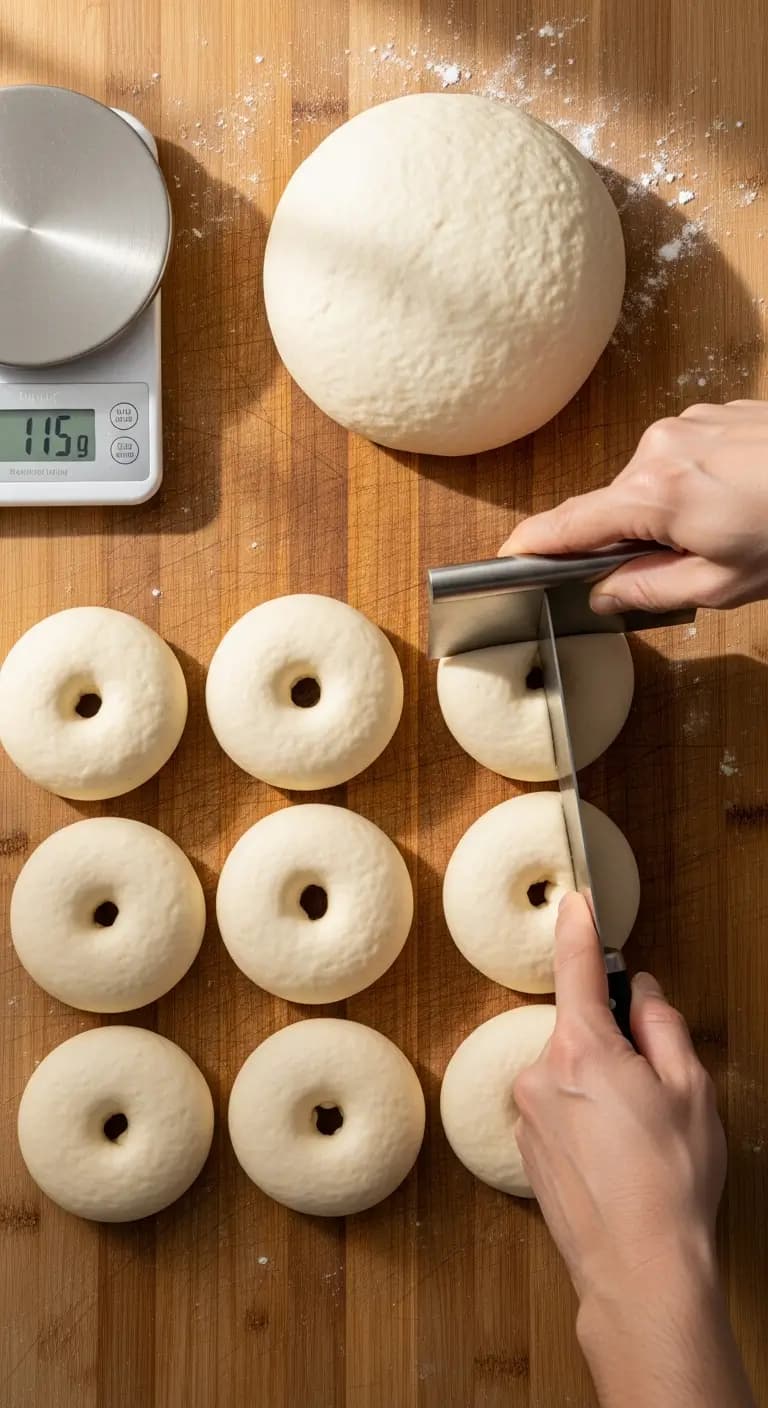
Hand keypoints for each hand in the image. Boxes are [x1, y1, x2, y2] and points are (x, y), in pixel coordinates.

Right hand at [500, 401, 767, 613]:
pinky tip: (740, 502)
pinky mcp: (716, 411)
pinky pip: (682, 456)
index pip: (567, 524)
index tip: (504, 560)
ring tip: (728, 531)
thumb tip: (603, 592)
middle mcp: (659, 446)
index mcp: (653, 494)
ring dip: (669, 512)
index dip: (530, 546)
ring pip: (650, 481)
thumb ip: (647, 590)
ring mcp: (689, 421)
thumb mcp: (721, 585)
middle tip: (681, 567)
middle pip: (612, 505)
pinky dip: (696, 485)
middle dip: (629, 539)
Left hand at [513, 894, 753, 1407]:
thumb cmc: (670, 1184)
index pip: (577, 970)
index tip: (575, 901)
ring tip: (639, 1141)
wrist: (639, 1271)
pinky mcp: (526, 1150)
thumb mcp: (690, 1089)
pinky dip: (586, 1122)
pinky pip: (560, 1112)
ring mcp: (528, 1117)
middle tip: (656, 1092)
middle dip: (617, 1046)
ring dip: (601, 1089)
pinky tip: (617, 1160)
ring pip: (571, 1076)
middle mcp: (541, 1077)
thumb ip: (662, 1026)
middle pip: (582, 1032)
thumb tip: (643, 995)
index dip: (580, 930)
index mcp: (581, 1051)